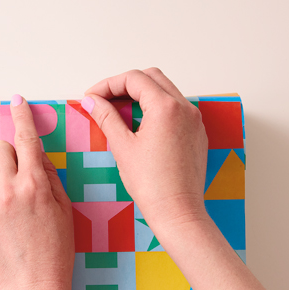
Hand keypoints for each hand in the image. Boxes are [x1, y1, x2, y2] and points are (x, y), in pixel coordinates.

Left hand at [0, 95, 73, 289]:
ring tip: (9, 203)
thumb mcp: (64, 209)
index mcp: (35, 185)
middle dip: (7, 155)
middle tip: (17, 173)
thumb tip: (34, 154)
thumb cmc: (57, 250)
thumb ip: (48, 176)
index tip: (17, 100)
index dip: (22, 115)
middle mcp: (8, 191)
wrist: (34, 287)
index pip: (26, 139)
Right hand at [83, 68, 209, 237]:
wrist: (178, 211)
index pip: (134, 79)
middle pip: (152, 78)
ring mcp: (194, 120)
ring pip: (165, 91)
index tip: (92, 97)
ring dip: (141, 95)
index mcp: (166, 108)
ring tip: (118, 112)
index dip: (108, 84)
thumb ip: (106, 118)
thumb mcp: (122, 147)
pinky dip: (155, 108)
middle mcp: (185, 108)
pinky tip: (139, 125)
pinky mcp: (196, 133)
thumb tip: (92, 101)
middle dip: (125, 85)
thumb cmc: (152, 185)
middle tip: (103, 100)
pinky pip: (175, 109)